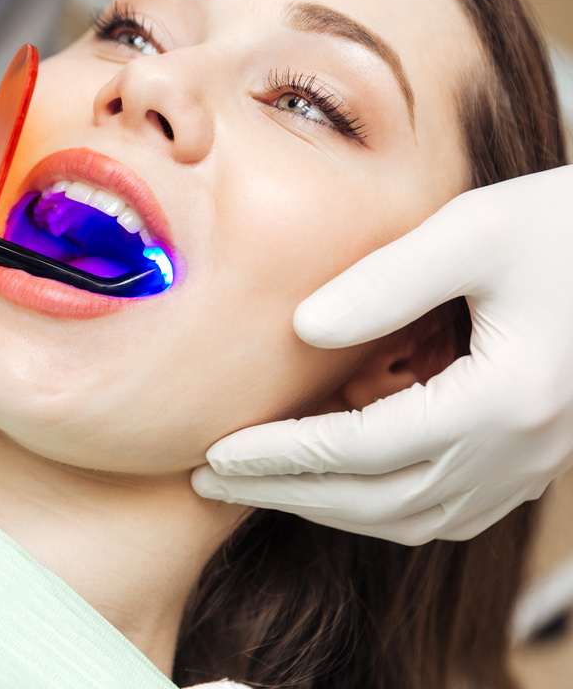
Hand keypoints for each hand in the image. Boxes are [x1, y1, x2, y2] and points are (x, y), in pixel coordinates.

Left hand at [193, 165, 572, 544]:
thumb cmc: (565, 226)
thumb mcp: (475, 229)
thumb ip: (387, 280)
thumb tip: (302, 328)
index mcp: (506, 398)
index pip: (363, 446)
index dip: (281, 455)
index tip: (215, 452)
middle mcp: (522, 450)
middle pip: (380, 501)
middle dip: (286, 494)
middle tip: (209, 481)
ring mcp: (533, 465)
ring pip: (413, 519)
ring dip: (329, 509)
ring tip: (258, 486)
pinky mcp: (533, 462)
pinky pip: (447, 514)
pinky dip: (380, 509)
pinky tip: (338, 486)